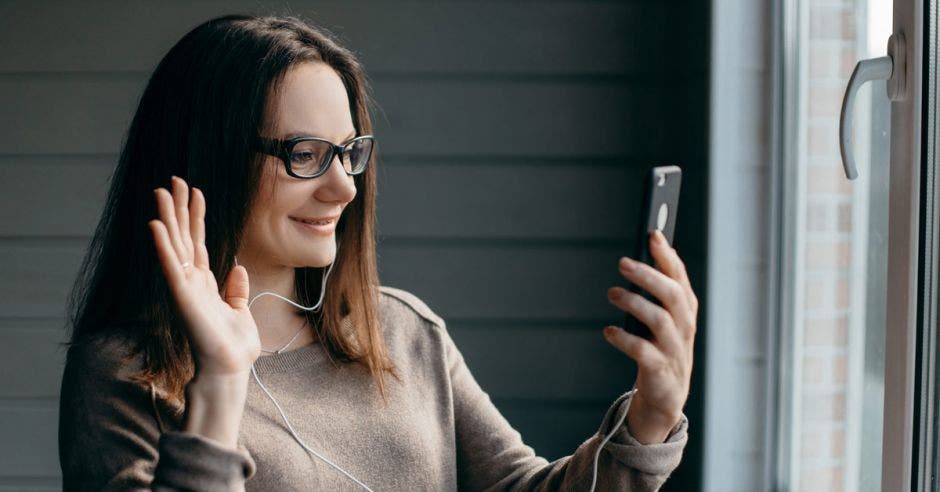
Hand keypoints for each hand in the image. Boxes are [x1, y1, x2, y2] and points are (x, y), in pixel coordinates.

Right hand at [148, 176, 260, 375]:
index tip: (194, 191)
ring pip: (174, 245)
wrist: (230, 368)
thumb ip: (236, 290)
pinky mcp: (182, 296)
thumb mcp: (240, 311)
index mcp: (205, 283)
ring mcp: (184, 287)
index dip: (196, 216)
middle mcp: (191, 281)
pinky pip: (170, 266)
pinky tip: (155, 225)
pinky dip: (163, 245)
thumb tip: (238, 270)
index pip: (198, 242)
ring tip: (161, 191)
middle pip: (183, 236)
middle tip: (173, 180)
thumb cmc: (233, 346)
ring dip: (167, 218)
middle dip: (178, 208)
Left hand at [603, 229, 697, 442]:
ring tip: (613, 293)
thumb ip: (655, 292)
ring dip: (635, 303)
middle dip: (649, 275)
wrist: (664, 398)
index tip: (653, 234)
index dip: (668, 256)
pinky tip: (608, 331)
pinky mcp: (660, 371)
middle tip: (623, 263)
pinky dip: (624, 339)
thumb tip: (637, 259)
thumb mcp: (662, 319)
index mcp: (686, 311)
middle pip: (672, 295)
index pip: (680, 278)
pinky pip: (644, 351)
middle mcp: (685, 328)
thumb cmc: (659, 349)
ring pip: (660, 320)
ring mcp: (675, 350)